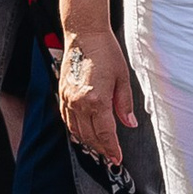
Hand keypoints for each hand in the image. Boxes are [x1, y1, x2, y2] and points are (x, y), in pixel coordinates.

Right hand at [58, 22, 137, 168]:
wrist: (85, 35)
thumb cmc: (106, 52)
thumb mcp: (122, 79)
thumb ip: (124, 104)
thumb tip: (130, 123)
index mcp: (97, 99)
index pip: (105, 133)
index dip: (112, 148)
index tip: (117, 158)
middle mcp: (79, 102)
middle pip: (90, 135)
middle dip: (101, 148)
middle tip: (110, 155)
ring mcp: (68, 98)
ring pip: (76, 130)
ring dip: (88, 141)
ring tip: (99, 147)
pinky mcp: (62, 93)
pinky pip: (67, 119)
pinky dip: (75, 130)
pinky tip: (83, 133)